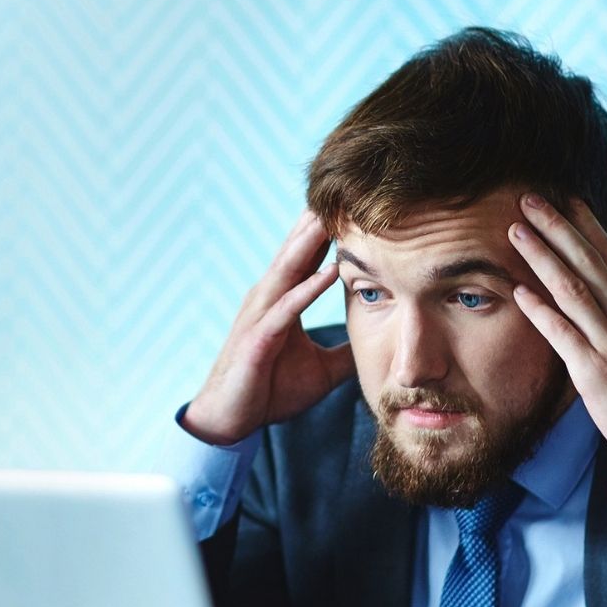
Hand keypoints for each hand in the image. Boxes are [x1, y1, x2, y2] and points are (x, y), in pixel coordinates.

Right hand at [181, 210, 356, 447]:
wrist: (229, 420)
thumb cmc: (267, 391)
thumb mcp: (319, 371)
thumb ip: (344, 354)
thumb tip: (376, 349)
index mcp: (282, 302)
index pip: (308, 258)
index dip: (329, 232)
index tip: (355, 204)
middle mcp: (268, 300)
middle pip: (297, 252)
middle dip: (319, 221)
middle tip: (345, 187)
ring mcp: (261, 316)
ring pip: (290, 270)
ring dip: (312, 242)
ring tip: (336, 215)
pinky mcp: (258, 339)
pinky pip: (287, 309)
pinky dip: (309, 289)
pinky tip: (330, 272)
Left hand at [507, 195, 606, 472]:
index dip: (587, 227)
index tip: (566, 200)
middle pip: (589, 263)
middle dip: (558, 227)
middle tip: (530, 198)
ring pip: (573, 289)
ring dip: (542, 256)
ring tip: (516, 230)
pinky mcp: (596, 374)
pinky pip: (564, 335)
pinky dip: (541, 310)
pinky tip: (519, 291)